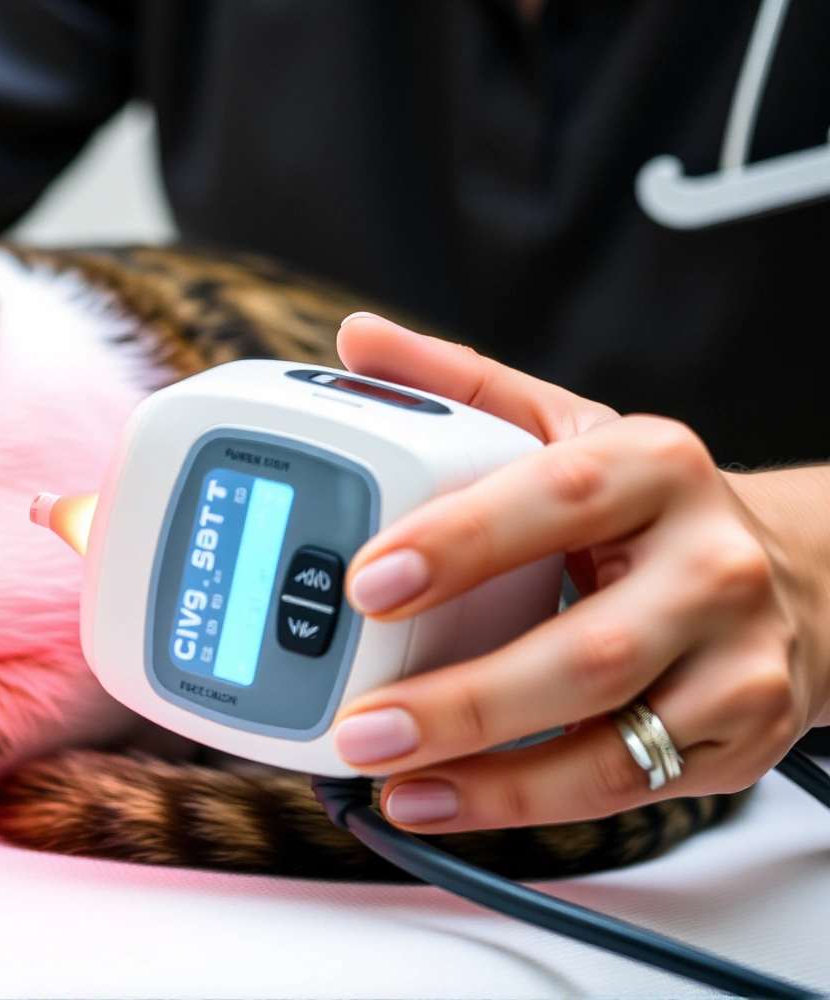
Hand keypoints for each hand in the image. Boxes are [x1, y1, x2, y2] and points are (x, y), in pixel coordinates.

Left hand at [328, 313, 829, 831]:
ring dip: (487, 774)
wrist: (797, 579)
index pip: (554, 497)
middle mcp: (707, 566)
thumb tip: (358, 341)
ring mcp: (732, 662)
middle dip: (462, 699)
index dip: (458, 542)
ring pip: (608, 740)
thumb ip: (460, 388)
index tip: (364, 580)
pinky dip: (522, 804)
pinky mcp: (736, 740)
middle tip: (360, 724)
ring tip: (388, 777)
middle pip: (584, 650)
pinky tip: (441, 800)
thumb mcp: (568, 431)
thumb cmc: (649, 508)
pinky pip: (622, 789)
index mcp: (655, 467)